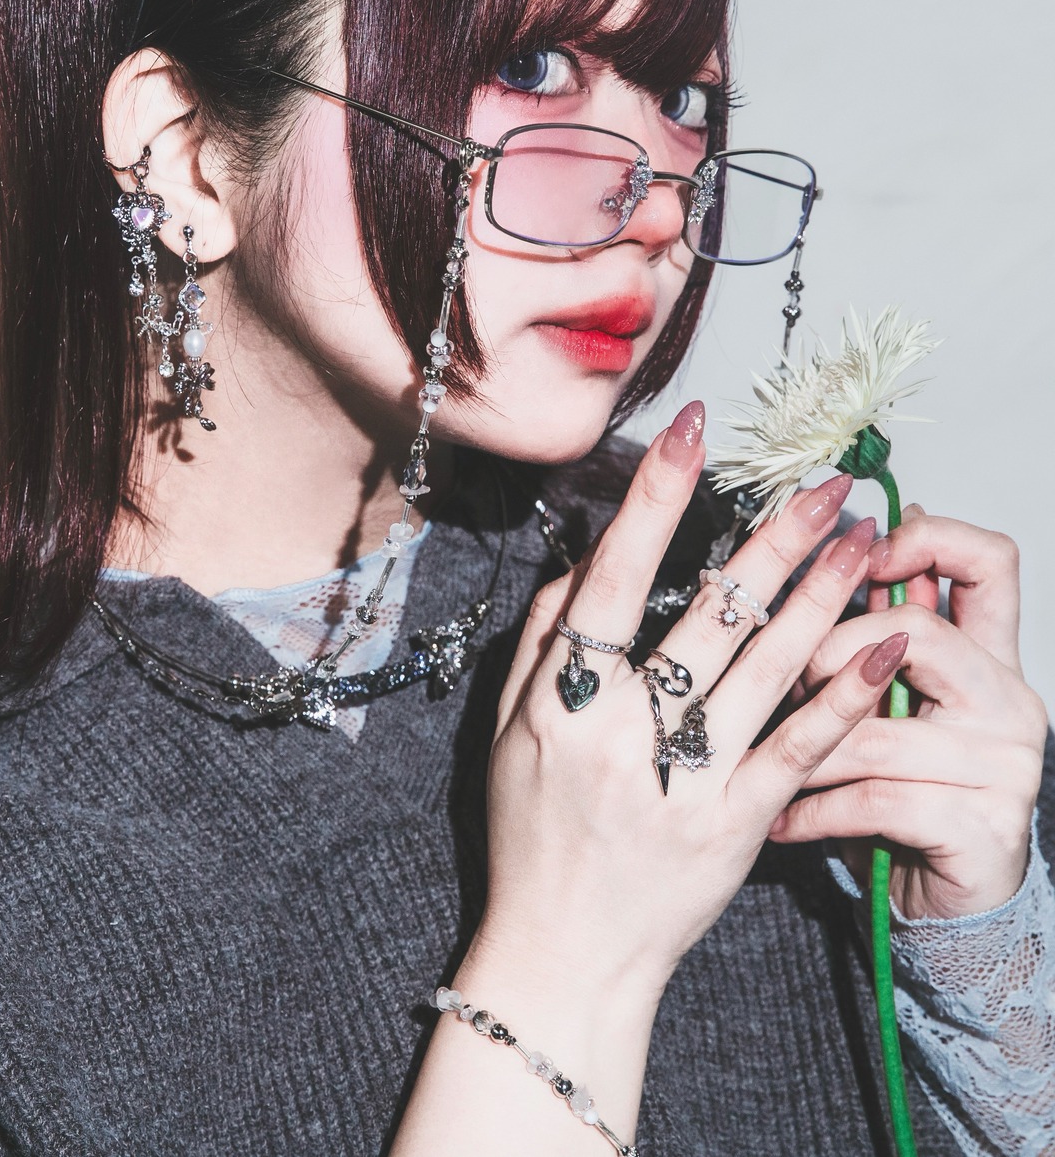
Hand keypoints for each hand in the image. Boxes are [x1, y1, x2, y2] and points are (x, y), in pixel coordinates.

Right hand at [451, 402, 905, 1137]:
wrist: (562, 958)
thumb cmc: (531, 834)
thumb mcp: (507, 730)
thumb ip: (545, 638)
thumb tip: (591, 554)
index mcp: (560, 702)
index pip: (612, 579)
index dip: (653, 498)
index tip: (693, 431)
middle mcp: (622, 736)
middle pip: (708, 615)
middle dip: (774, 538)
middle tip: (828, 481)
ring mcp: (685, 784)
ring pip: (764, 670)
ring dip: (820, 594)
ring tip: (865, 536)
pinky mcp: (736, 827)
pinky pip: (797, 748)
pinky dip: (843, 692)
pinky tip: (882, 642)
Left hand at [770, 505, 1047, 919]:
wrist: (939, 903)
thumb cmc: (900, 790)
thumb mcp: (886, 704)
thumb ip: (875, 632)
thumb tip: (847, 543)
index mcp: (992, 656)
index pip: (989, 561)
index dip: (926, 538)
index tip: (861, 552)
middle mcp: (1011, 700)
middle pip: (919, 633)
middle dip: (831, 655)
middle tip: (786, 686)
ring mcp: (1007, 766)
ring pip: (877, 731)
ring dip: (805, 750)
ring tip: (764, 759)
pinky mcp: (984, 828)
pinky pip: (876, 800)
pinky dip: (816, 811)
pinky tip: (782, 820)